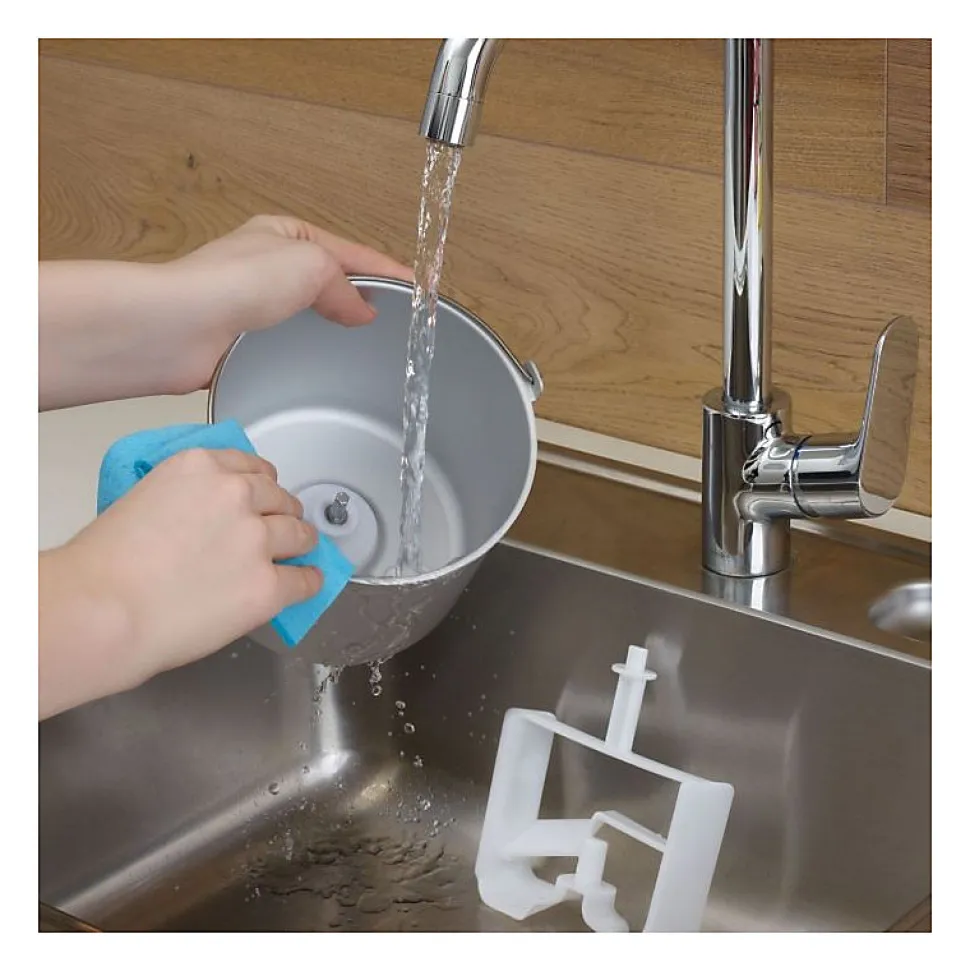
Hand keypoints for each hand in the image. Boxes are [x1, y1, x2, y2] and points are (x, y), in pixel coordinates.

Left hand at [39, 214, 412, 409]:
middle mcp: (269, 263)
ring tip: (370, 340)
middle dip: (363, 295)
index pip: (350, 252)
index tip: (417, 288)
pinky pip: (292, 340)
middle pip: (332, 279)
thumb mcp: (311, 264)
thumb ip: (345, 285)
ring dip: (337, 322)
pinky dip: (313, 347)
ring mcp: (255, 301)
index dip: (386, 271)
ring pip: (312, 311)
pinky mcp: (245, 338)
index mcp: (285, 233)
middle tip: (398, 316)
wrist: (180, 326)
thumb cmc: (234, 283)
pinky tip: (326, 360)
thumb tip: (363, 310)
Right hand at [39, 448, 319, 717]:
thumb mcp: (142, 501)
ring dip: (300, 542)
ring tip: (301, 550)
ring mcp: (257, 540)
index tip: (264, 493)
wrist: (103, 610)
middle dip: (280, 511)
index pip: (249, 466)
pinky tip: (308, 581)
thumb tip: (201, 521)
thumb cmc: (103, 567)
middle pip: (278, 497)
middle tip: (279, 525)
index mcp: (200, 467)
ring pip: (299, 533)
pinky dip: (309, 581)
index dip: (260, 484)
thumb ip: (184, 500)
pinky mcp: (268, 584)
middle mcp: (236, 494)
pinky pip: (305, 580)